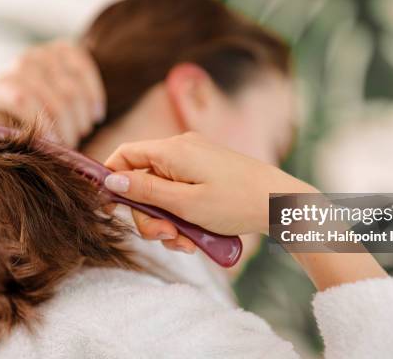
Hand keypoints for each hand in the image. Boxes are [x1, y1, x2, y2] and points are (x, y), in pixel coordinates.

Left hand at [0, 40, 105, 146]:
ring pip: (72, 90)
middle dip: (68, 127)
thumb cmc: (32, 118)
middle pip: (54, 99)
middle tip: (73, 142)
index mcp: (3, 84)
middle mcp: (22, 62)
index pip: (24, 101)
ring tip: (83, 129)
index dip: (44, 126)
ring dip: (82, 117)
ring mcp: (45, 52)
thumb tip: (43, 155)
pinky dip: (94, 97)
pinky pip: (86, 72)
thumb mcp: (21, 127)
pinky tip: (97, 115)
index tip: (56, 145)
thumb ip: (27, 136)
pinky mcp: (67, 48)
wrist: (43, 87)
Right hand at [104, 133, 386, 288]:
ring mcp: (196, 161)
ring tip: (186, 242)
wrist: (280, 203)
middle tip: (165, 236)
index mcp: (172, 151)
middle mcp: (182, 150)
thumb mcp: (184, 203)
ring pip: (163, 192)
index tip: (112, 208)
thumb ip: (145, 190)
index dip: (112, 179)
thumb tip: (111, 180)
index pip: (125, 154)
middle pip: (144, 180)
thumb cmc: (235, 202)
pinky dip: (183, 215)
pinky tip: (196, 237)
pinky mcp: (208, 173)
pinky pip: (182, 193)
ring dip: (168, 220)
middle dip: (148, 213)